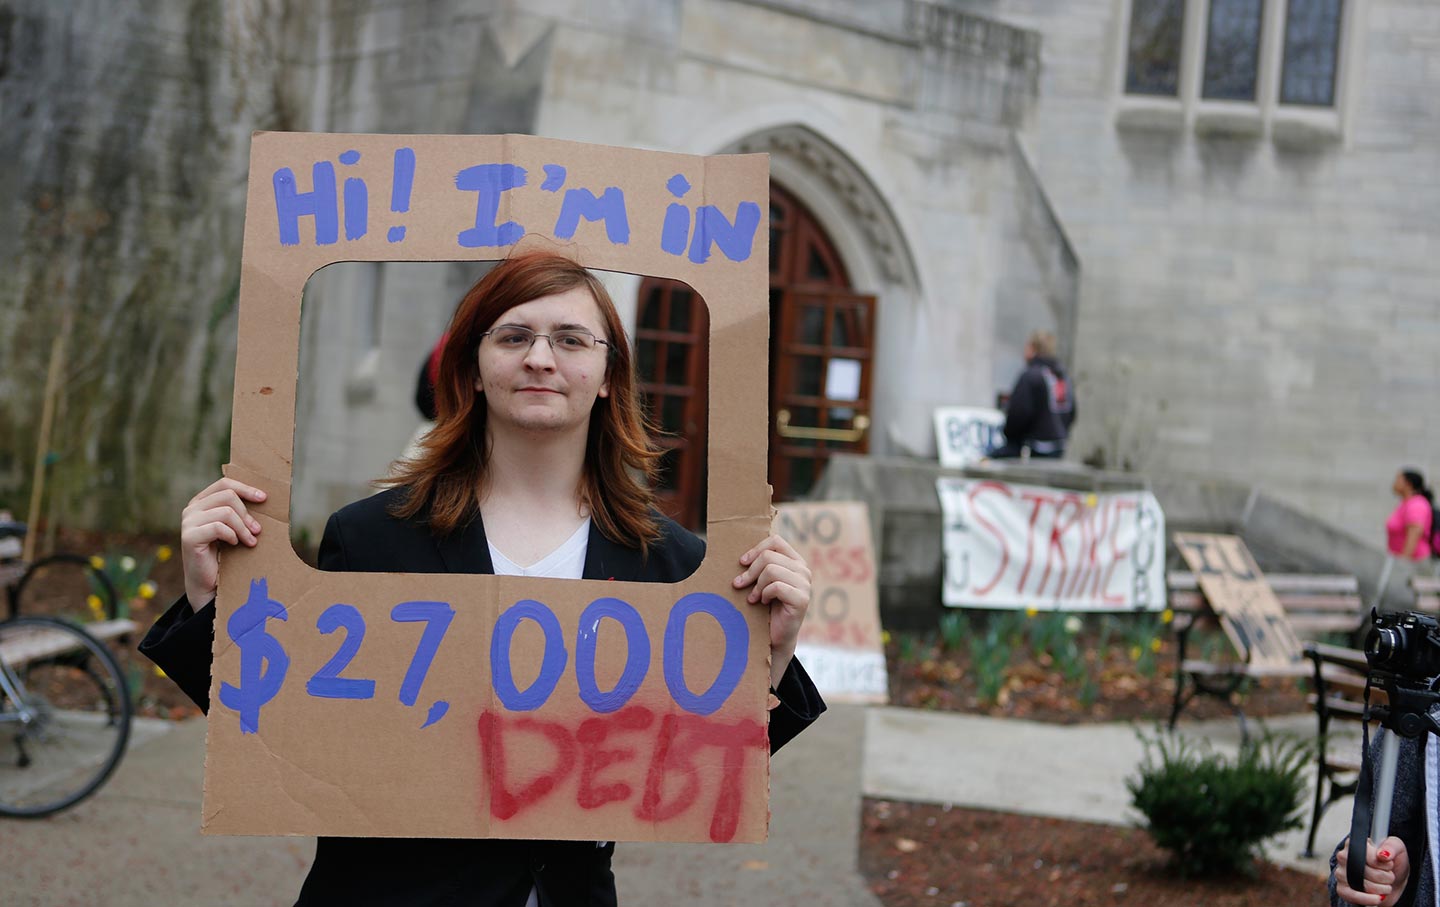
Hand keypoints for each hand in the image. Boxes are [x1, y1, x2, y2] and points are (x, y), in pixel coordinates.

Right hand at [179, 478, 267, 610]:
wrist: (208, 583)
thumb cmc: (224, 554)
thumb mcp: (232, 528)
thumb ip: (238, 512)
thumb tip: (262, 497)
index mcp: (201, 502)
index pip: (224, 484)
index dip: (246, 489)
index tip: (264, 498)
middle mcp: (191, 509)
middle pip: (228, 496)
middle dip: (247, 514)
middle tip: (257, 530)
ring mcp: (188, 522)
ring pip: (226, 512)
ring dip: (243, 528)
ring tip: (250, 541)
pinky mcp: (189, 537)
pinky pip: (219, 527)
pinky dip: (232, 536)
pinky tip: (234, 545)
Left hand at [733, 534, 811, 690]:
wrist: (775, 636)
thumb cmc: (766, 607)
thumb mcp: (763, 581)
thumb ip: (760, 565)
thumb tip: (740, 554)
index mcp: (795, 561)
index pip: (776, 541)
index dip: (756, 549)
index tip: (741, 563)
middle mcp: (804, 570)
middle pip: (769, 556)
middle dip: (750, 571)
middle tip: (739, 585)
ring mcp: (805, 584)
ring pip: (771, 570)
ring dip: (757, 585)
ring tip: (753, 597)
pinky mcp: (802, 599)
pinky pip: (776, 586)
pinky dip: (764, 594)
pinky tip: (763, 603)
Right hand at [1334, 836, 1409, 905]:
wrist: (1394, 882)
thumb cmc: (1392, 863)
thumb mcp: (1398, 848)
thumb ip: (1391, 846)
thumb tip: (1383, 854)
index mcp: (1354, 843)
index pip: (1367, 855)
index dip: (1382, 863)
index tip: (1389, 864)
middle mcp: (1343, 857)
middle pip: (1366, 872)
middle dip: (1385, 877)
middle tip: (1388, 875)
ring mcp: (1341, 873)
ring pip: (1362, 885)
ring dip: (1381, 889)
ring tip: (1384, 885)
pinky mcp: (1342, 889)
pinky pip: (1353, 896)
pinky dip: (1369, 899)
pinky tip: (1378, 898)